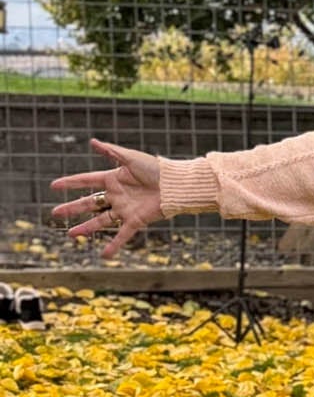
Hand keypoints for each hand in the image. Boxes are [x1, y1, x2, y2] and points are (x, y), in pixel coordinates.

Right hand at [50, 139, 165, 255]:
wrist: (175, 184)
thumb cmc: (156, 168)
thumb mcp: (131, 158)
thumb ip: (111, 151)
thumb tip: (92, 141)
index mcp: (113, 179)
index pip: (86, 181)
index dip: (70, 183)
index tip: (54, 186)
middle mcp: (116, 195)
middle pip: (89, 203)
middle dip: (72, 208)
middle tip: (55, 213)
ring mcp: (124, 209)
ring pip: (100, 220)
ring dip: (85, 228)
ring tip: (70, 234)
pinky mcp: (136, 220)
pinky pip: (123, 235)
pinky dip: (114, 245)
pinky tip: (105, 255)